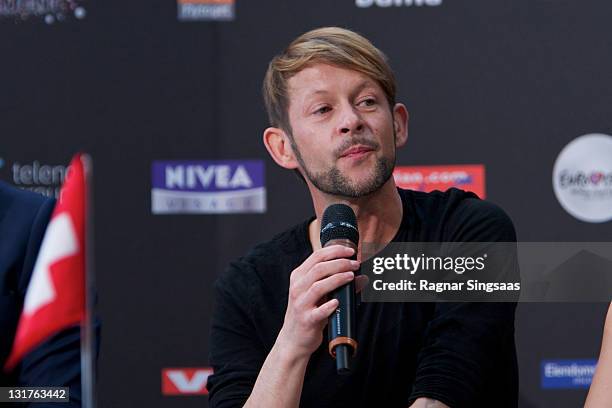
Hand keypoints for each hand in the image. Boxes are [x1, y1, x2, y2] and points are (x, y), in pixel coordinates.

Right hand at [276, 245, 367, 360]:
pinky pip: (318, 312)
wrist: (293, 339)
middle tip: (355, 264)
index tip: (351, 251)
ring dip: (337, 279)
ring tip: (351, 276)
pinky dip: (329, 306)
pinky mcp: (307, 320)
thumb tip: (362, 277)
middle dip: (340, 263)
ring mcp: (300, 304)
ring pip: (318, 286)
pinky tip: (338, 302)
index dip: (335, 251)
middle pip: (318, 268)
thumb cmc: (308, 312)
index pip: (316, 256)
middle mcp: (297, 288)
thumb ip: (337, 283)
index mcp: (299, 277)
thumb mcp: (319, 295)